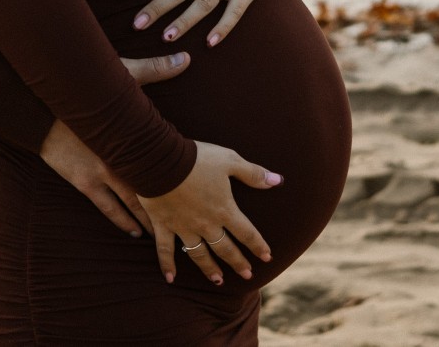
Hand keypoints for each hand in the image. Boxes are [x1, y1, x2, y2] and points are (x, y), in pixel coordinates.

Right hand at [39, 53, 191, 236]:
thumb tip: (185, 57)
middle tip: (190, 219)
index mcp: (134, 135)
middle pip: (153, 188)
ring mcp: (102, 174)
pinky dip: (122, 220)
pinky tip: (133, 231)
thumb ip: (156, 69)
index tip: (203, 186)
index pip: (165, 159)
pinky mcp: (83, 182)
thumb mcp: (122, 75)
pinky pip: (107, 208)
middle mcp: (122, 159)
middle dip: (172, 206)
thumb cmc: (83, 88)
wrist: (42, 106)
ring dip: (150, 219)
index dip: (184, 174)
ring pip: (133, 204)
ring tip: (165, 233)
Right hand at [135, 141, 280, 284]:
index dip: (258, 246)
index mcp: (224, 209)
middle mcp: (205, 224)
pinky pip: (165, 250)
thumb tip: (278, 180)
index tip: (267, 257)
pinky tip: (170, 278)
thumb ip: (253, 173)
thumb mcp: (229, 160)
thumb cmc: (196, 158)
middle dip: (238, 262)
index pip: (246, 233)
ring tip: (218, 281)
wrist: (160, 160)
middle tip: (247, 275)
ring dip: (209, 269)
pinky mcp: (163, 225)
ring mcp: (183, 227)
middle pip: (225, 248)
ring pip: (199, 254)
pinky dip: (167, 265)